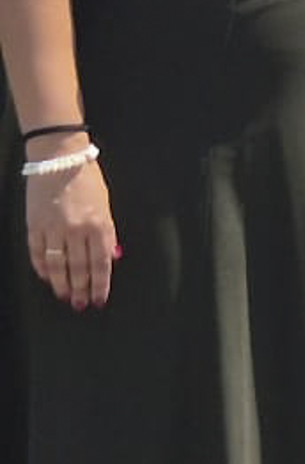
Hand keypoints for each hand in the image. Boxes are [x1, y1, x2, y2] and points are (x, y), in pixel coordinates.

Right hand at [23, 147, 115, 311]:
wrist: (59, 158)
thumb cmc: (87, 180)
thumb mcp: (106, 205)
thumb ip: (108, 233)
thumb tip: (111, 258)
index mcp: (98, 224)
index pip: (100, 263)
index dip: (100, 285)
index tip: (99, 299)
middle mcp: (76, 230)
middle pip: (78, 269)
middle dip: (81, 290)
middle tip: (81, 305)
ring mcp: (53, 229)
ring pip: (56, 266)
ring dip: (61, 284)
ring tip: (65, 297)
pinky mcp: (34, 226)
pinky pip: (37, 254)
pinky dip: (42, 268)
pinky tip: (47, 278)